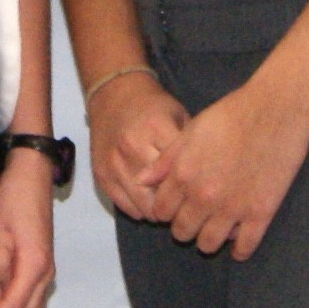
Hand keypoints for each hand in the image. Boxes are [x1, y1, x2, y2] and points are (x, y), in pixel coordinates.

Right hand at [89, 71, 189, 222]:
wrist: (113, 95)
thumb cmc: (153, 106)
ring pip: (144, 207)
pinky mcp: (102, 176)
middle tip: (188, 205)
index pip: (182, 172)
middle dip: (178, 204)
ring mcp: (115, 164)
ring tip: (170, 207)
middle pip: (163, 194)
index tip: (202, 193)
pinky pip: (126, 207)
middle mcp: (132, 147)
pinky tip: (150, 202)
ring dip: (159, 212)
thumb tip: (206, 180)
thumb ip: (190, 147)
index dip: (195, 187)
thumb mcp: (179, 116)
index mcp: (156, 129)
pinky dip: (141, 210)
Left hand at [159, 83, 308, 260]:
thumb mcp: (189, 132)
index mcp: (183, 175)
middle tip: (195, 218)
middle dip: (185, 227)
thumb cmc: (231, 114)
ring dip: (209, 240)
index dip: (166, 211)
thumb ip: (164, 161)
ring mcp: (232, 207)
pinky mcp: (260, 212)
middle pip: (182, 232)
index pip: (160, 211)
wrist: (275, 109)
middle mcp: (203, 196)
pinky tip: (238, 243)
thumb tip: (141, 181)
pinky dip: (239, 250)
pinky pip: (244, 247)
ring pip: (209, 244)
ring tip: (215, 230)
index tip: (175, 207)